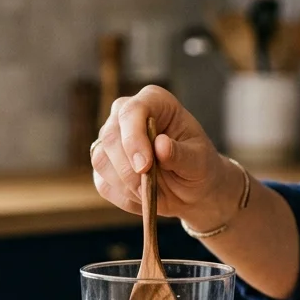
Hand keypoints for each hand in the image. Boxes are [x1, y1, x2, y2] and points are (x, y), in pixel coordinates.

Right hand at [90, 86, 239, 227]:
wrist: (192, 190)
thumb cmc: (198, 167)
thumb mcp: (199, 161)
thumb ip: (181, 154)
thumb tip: (161, 145)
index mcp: (155, 101)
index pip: (132, 111)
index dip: (133, 138)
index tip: (145, 166)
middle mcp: (127, 115)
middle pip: (110, 136)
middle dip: (127, 168)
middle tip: (147, 188)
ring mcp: (112, 139)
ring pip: (101, 160)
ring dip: (126, 184)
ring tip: (151, 191)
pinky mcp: (105, 164)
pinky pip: (102, 183)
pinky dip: (123, 196)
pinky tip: (143, 197)